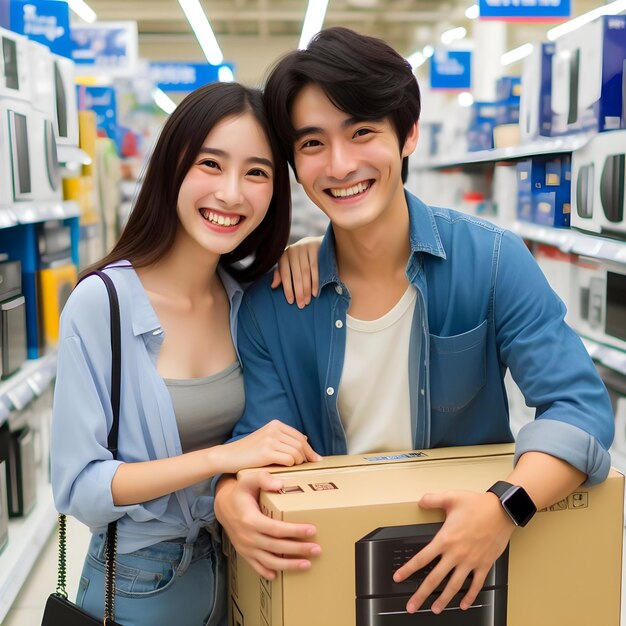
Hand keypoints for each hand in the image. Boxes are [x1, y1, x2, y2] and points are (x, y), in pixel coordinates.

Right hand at [213, 419, 322, 474]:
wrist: (229, 456)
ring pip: (296, 453)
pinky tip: (286, 469)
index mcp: (275, 424)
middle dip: (307, 457)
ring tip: (295, 469)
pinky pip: (289, 459)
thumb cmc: (248, 451)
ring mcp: (270, 440)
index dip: (310, 449)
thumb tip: (305, 439)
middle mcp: (274, 429)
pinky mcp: (267, 452)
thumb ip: (284, 438)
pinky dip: (291, 466)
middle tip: (310, 467)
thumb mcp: (267, 438)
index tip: (316, 459)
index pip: (300, 436)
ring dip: (298, 463)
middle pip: (301, 444)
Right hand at [215, 473, 321, 578]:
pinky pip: (256, 566)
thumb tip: (280, 484)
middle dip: (298, 550)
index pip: (276, 529)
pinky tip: (280, 575)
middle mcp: (248, 537)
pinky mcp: (244, 553)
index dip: (295, 531)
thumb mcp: (249, 479)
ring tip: (307, 565)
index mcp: (251, 520)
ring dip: (289, 565)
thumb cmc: (241, 491)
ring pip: (269, 561)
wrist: (223, 505)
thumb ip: (263, 478)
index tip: (312, 530)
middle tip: (317, 550)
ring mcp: (245, 547)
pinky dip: (267, 572)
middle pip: (277, 547)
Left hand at [271, 236, 321, 307]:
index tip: (291, 301)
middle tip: (301, 305)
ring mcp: (304, 249)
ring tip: (308, 301)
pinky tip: (315, 292)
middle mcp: (292, 251)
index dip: (287, 289)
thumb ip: (279, 274)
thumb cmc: (297, 258)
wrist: (313, 243)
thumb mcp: (287, 264)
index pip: (285, 275)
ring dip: (307, 289)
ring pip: (306, 273)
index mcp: (284, 256)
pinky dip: (315, 282)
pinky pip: (315, 268)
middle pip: (296, 276)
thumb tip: (273, 286)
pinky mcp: (314, 248)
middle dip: (299, 292)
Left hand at [393, 490, 514, 614]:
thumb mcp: (451, 497)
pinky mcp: (484, 565)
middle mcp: (456, 554)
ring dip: (444, 600)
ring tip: (435, 609)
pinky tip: (464, 604)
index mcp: (445, 539)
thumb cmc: (478, 504)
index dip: (408, 569)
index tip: (399, 578)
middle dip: (421, 594)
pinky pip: (476, 585)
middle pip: (434, 579)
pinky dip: (470, 596)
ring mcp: (470, 561)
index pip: (422, 558)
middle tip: (412, 606)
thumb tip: (421, 501)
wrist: (502, 511)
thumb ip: (432, 499)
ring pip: (454, 586)